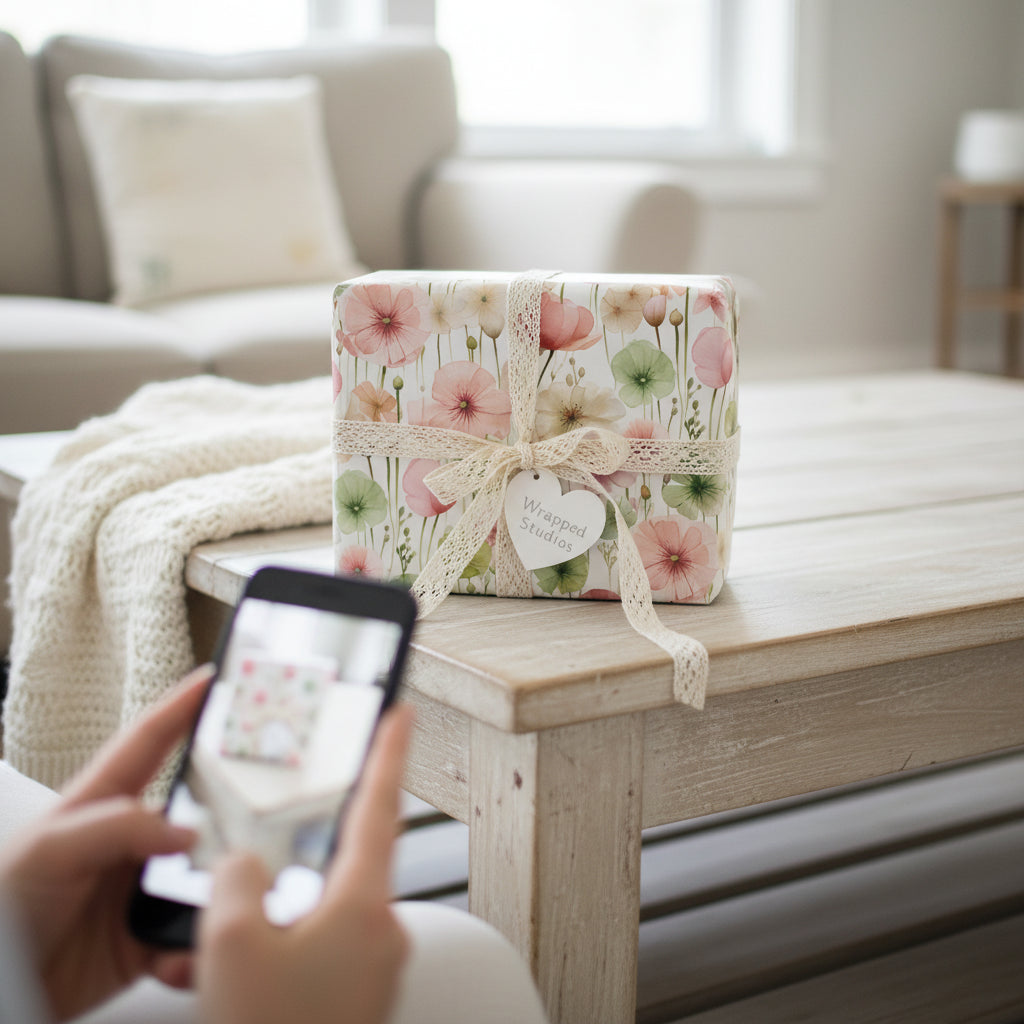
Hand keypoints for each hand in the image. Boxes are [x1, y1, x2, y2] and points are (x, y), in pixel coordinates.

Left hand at [0, 666, 210, 1020]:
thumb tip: (186, 830)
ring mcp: (143, 888)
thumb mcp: (48, 849)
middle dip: (236, 806)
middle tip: (271, 799)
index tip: (217, 678)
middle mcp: (131, 840)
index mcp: (103, 802)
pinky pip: (192, 937)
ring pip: (207, 875)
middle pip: (199, 808)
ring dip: (222, 888)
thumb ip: (116, 827)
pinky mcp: (148, 938)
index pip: (151, 739)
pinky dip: (197, 949)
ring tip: (236, 896)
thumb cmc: (4, 903)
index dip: (184, 704)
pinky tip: (187, 957)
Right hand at [197, 701, 414, 1023]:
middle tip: (278, 842)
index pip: (380, 805)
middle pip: (346, 859)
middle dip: (309, 846)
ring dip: (287, 908)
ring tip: (237, 934)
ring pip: (328, 909)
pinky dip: (290, 943)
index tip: (402, 712)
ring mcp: (374, 967)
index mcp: (365, 904)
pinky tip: (253, 969)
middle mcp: (383, 932)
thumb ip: (240, 879)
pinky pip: (324, 947)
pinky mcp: (358, 995)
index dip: (389, 751)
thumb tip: (249, 863)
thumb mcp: (231, 942)